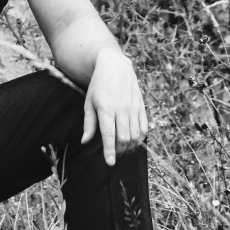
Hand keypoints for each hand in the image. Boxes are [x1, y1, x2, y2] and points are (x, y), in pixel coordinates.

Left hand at [80, 48, 147, 165]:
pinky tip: (134, 141)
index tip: (110, 163)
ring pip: (136, 135)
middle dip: (119, 150)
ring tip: (123, 150)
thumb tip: (85, 141)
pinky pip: (144, 127)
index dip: (110, 151)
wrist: (114, 66)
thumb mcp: (89, 102)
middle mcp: (121, 109)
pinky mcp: (141, 106)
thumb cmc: (98, 85)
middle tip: (114, 154)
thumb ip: (89, 123)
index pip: (109, 135)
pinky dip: (141, 138)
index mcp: (106, 108)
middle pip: (124, 138)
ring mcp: (133, 107)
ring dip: (130, 147)